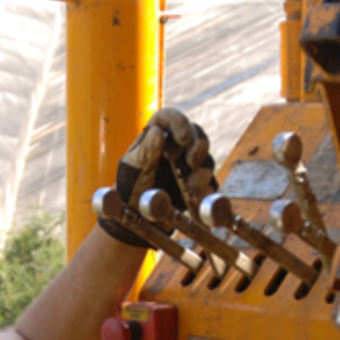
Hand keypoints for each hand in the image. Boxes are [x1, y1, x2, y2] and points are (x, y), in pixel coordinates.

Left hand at [100, 109, 217, 246]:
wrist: (136, 221)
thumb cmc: (129, 192)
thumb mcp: (131, 172)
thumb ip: (144, 152)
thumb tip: (158, 133)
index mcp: (154, 138)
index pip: (168, 119)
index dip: (179, 123)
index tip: (183, 138)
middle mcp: (173, 148)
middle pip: (195, 134)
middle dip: (198, 146)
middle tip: (192, 162)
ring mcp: (187, 167)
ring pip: (206, 159)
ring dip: (202, 172)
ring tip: (190, 188)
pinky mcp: (196, 185)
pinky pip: (209, 184)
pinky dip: (206, 190)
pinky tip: (196, 200)